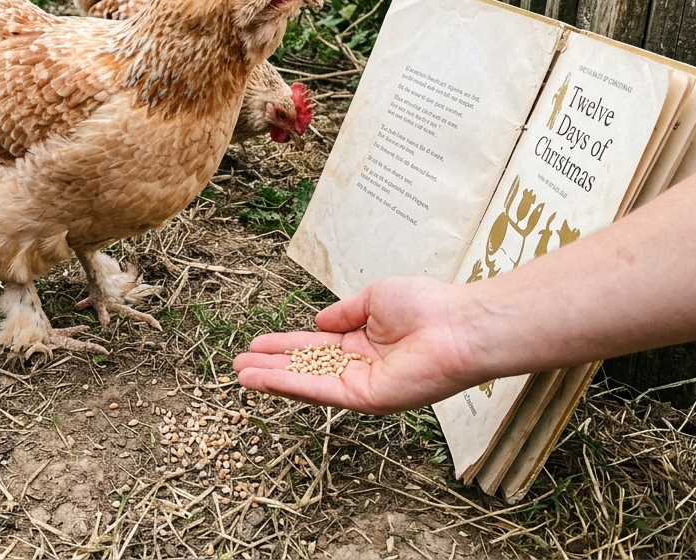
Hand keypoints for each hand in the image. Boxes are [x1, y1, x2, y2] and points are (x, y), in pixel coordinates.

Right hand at [232, 277, 479, 414]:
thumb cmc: (427, 306)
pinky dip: (289, 384)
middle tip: (238, 364)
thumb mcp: (375, 298)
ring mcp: (361, 384)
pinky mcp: (365, 398)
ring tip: (239, 375)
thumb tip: (318, 320)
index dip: (284, 345)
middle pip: (305, 367)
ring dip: (272, 379)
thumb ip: (344, 312)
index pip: (314, 345)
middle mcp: (359, 366)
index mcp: (363, 342)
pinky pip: (319, 390)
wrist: (457, 326)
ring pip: (306, 382)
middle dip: (271, 365)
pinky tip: (264, 377)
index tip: (257, 344)